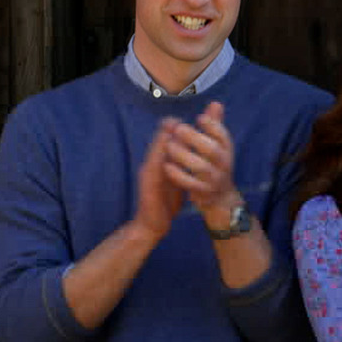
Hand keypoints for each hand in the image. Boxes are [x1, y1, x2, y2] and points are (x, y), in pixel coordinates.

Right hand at [134, 118, 184, 240]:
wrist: (153, 224)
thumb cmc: (166, 202)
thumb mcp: (179, 179)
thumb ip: (184, 164)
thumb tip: (195, 152)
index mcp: (161, 163)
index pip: (167, 142)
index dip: (174, 130)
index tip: (183, 119)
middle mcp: (153, 165)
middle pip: (159, 143)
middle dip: (167, 130)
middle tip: (176, 117)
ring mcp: (148, 174)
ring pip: (154, 152)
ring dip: (161, 138)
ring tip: (169, 126)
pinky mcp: (147, 185)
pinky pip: (152, 168)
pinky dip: (157, 156)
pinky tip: (163, 148)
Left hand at [163, 102, 240, 213]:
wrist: (220, 199)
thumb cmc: (215, 166)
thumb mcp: (217, 146)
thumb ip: (215, 125)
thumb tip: (216, 103)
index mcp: (227, 149)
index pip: (223, 135)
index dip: (213, 126)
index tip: (199, 118)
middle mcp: (224, 164)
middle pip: (212, 150)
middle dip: (195, 138)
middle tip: (178, 128)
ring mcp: (214, 179)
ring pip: (201, 167)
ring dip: (184, 155)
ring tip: (169, 145)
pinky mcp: (204, 193)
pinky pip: (191, 184)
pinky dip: (179, 175)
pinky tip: (167, 166)